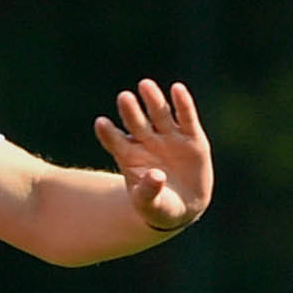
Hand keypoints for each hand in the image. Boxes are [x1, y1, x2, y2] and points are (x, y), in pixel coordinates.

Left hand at [93, 80, 212, 234]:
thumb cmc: (158, 206)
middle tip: (123, 97)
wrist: (183, 207)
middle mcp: (148, 143)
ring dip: (153, 101)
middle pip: (136, 124)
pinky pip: (187, 118)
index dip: (109, 134)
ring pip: (160, 116)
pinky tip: (177, 89)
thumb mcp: (151, 205)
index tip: (100, 123)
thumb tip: (156, 176)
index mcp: (130, 158)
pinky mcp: (192, 138)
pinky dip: (183, 104)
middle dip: (131, 111)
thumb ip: (148, 192)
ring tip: (145, 85)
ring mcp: (170, 139)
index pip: (116, 142)